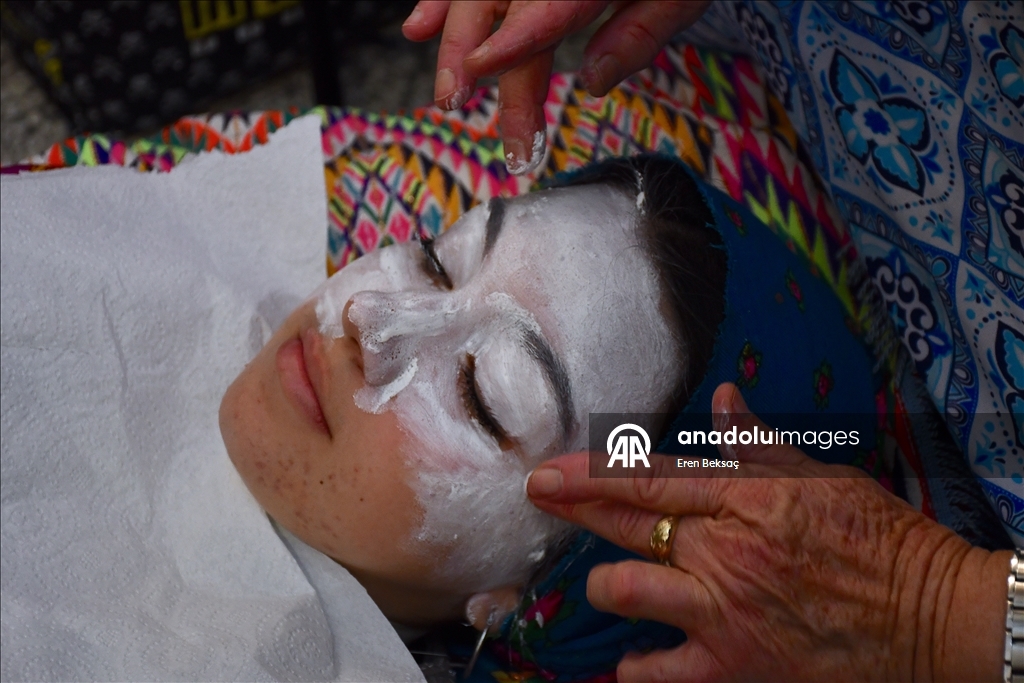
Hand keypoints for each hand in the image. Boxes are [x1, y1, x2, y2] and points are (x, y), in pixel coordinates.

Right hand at [402, 1, 710, 173]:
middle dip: (479, 62)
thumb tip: (593, 84)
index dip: (513, 38)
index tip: (481, 69)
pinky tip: (419, 27)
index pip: (550, 7)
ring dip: (454, 42)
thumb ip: (638, 35)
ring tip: (449, 93)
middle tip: (467, 112)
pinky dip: (443, 3)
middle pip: (505, 6)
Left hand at [527, 383, 1008, 681]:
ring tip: (606, 584)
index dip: (590, 474)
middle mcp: (724, 549)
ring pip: (627, 591)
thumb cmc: (879, 539)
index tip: (549, 469)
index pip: (647, 477)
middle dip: (573, 508)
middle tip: (539, 495)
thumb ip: (758, 442)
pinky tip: (632, 661)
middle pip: (627, 523)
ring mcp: (726, 610)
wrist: (929, 616)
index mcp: (745, 498)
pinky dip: (638, 669)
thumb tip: (724, 396)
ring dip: (607, 586)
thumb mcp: (821, 475)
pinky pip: (661, 673)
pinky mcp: (736, 665)